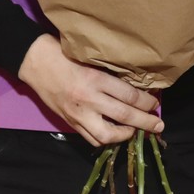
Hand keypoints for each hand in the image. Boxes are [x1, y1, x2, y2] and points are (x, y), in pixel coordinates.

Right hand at [15, 34, 162, 147]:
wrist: (35, 62)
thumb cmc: (63, 53)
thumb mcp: (90, 58)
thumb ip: (108, 74)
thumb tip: (132, 86)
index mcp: (95, 79)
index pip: (129, 95)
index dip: (146, 102)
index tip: (155, 104)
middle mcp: (89, 99)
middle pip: (124, 116)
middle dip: (145, 122)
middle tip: (158, 125)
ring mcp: (78, 114)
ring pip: (107, 135)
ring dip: (125, 135)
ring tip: (135, 132)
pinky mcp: (69, 121)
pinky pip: (91, 138)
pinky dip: (105, 140)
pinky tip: (114, 135)